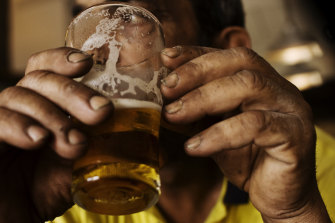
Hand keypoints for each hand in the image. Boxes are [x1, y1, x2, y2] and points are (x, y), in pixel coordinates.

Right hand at [0, 47, 112, 221]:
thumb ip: (94, 145)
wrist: (12, 219)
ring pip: (17, 95)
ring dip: (52, 115)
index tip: (86, 63)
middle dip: (72, 92)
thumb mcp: (76, 166)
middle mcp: (19, 108)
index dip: (62, 59)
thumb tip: (133, 131)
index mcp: (41, 106)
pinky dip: (18, 126)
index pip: (46, 69)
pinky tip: (38, 139)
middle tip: (100, 112)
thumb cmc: (44, 191)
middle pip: (38, 78)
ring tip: (75, 142)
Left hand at [160, 46, 330, 221]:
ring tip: (173, 115)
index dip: (196, 54)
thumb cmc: (245, 158)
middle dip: (197, 72)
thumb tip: (162, 100)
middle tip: (166, 88)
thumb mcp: (214, 130)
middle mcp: (279, 88)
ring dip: (203, 99)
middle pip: (240, 62)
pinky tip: (194, 147)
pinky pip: (256, 124)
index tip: (166, 59)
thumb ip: (196, 112)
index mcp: (261, 81)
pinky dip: (219, 134)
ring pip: (248, 86)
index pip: (228, 56)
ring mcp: (291, 108)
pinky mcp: (296, 135)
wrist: (276, 197)